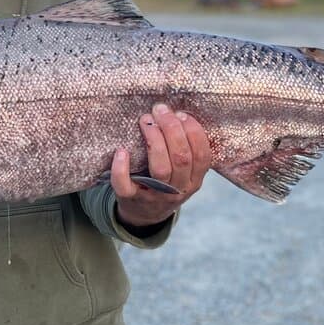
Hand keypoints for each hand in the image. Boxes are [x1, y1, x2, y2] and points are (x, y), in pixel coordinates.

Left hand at [111, 104, 210, 228]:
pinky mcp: (132, 199)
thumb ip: (185, 149)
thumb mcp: (183, 172)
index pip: (202, 155)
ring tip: (146, 120)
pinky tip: (121, 151)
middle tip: (160, 110)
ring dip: (154, 140)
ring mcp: (155, 196)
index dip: (193, 132)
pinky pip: (126, 186)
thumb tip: (177, 112)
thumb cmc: (165, 182)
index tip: (181, 113)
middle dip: (171, 129)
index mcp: (195, 180)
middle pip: (181, 158)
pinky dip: (122, 168)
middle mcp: (179, 190)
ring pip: (160, 168)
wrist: (145, 214)